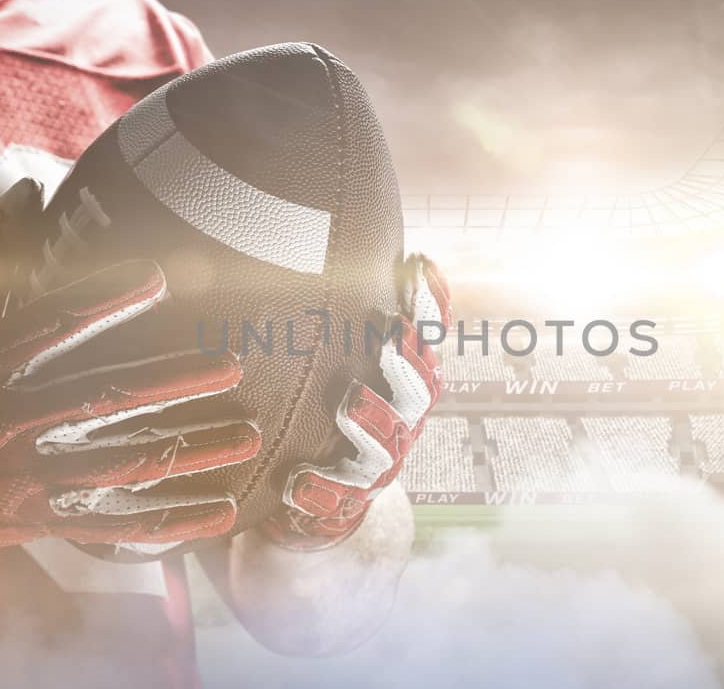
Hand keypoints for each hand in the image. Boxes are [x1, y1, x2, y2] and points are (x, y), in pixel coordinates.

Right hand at [0, 179, 259, 559]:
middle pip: (96, 399)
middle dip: (168, 382)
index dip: (101, 298)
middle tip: (231, 365)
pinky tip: (222, 510)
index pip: (48, 326)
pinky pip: (113, 526)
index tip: (158, 276)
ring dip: (188, 451)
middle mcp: (4, 421)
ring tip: (247, 434)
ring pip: (118, 465)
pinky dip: (172, 521)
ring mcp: (23, 477)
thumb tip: (31, 184)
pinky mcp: (37, 520)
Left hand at [263, 255, 450, 550]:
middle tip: (391, 333)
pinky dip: (321, 491)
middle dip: (409, 361)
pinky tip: (298, 481)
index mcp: (406, 378)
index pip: (429, 333)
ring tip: (350, 400)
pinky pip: (338, 501)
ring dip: (373, 422)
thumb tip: (294, 220)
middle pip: (422, 390)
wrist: (314, 498)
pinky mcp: (344, 504)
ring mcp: (378, 464)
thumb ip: (330, 309)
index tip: (416, 262)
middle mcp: (402, 419)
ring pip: (388, 445)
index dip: (429, 301)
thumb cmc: (322, 409)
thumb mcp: (328, 356)